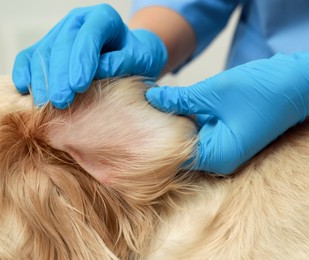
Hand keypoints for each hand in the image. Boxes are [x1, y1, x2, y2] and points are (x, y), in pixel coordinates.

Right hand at [12, 4, 166, 107]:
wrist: (128, 53)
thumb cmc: (136, 57)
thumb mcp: (139, 59)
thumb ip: (120, 63)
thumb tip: (96, 73)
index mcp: (103, 17)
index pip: (89, 36)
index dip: (81, 61)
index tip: (78, 87)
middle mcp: (77, 20)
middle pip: (61, 45)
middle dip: (59, 76)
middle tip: (60, 102)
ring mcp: (59, 32)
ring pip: (42, 52)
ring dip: (41, 80)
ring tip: (45, 104)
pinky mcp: (46, 46)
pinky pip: (28, 57)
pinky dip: (23, 73)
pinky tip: (24, 90)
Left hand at [146, 52, 308, 173]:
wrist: (298, 82)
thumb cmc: (263, 90)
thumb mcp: (213, 93)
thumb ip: (180, 99)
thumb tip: (152, 99)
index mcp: (218, 155)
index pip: (175, 157)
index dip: (153, 141)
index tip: (134, 126)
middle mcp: (221, 157)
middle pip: (181, 147)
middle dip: (161, 130)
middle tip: (138, 112)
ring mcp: (225, 146)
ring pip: (190, 136)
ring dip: (175, 121)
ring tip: (151, 106)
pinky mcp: (228, 133)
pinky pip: (201, 129)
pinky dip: (189, 117)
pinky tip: (173, 103)